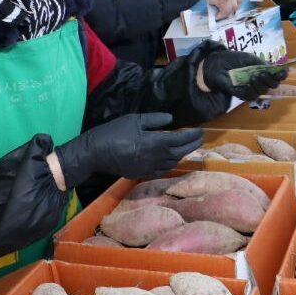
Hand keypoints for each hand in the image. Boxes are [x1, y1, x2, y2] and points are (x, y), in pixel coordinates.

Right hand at [55, 113, 202, 185]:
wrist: (94, 153)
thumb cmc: (114, 132)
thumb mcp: (134, 120)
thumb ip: (155, 120)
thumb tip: (171, 120)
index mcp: (155, 143)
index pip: (181, 140)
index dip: (192, 135)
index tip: (200, 130)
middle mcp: (156, 158)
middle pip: (180, 152)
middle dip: (192, 145)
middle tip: (200, 138)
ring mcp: (149, 168)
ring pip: (173, 162)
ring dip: (183, 154)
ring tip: (189, 146)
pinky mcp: (142, 174)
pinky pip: (162, 170)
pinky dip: (171, 164)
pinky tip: (173, 159)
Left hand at [199, 50, 287, 100]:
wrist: (217, 63)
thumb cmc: (233, 59)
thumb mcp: (249, 58)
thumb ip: (262, 64)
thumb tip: (276, 67)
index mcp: (263, 71)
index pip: (277, 76)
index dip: (281, 75)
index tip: (282, 72)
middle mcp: (259, 81)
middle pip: (272, 86)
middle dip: (271, 80)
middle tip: (263, 73)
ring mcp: (251, 88)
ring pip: (262, 92)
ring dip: (261, 85)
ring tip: (254, 77)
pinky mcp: (241, 94)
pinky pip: (249, 96)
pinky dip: (250, 90)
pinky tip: (247, 84)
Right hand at [204, 0, 240, 19]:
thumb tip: (224, 9)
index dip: (233, 7)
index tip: (230, 11)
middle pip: (236, 4)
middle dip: (230, 11)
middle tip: (223, 15)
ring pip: (231, 8)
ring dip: (224, 14)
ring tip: (218, 15)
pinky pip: (225, 10)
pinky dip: (220, 15)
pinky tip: (215, 15)